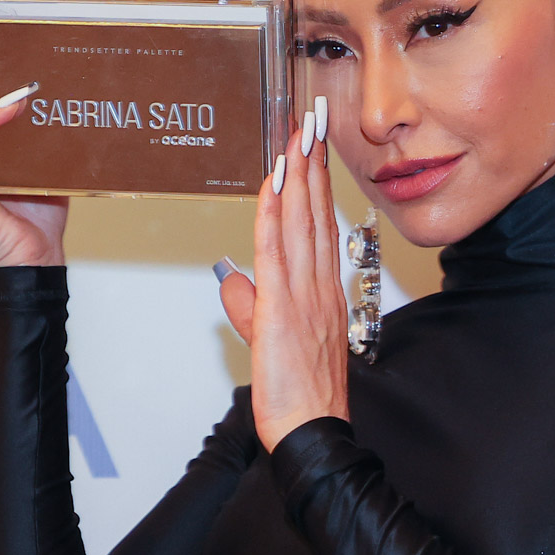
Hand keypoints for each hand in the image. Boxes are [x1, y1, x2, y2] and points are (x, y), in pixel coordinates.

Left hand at [220, 110, 348, 451]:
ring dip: (299, 175)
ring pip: (301, 222)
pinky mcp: (284, 307)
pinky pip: (277, 249)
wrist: (311, 430)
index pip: (319, 226)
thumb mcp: (271, 344)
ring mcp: (305, 294)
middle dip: (313, 164)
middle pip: (315, 213)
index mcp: (322, 293)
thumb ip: (250, 308)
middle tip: (311, 123)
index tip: (313, 150)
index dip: (316, 184)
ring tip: (299, 135)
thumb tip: (233, 283)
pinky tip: (274, 183)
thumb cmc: (300, 396)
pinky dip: (275, 212)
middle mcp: (319, 286)